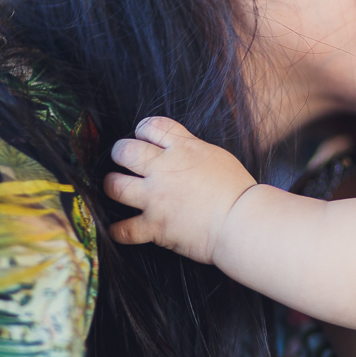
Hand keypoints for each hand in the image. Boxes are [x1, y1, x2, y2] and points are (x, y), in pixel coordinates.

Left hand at [104, 117, 255, 264]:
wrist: (243, 221)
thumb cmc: (238, 190)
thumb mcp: (216, 156)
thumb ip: (192, 150)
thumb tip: (179, 149)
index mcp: (184, 148)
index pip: (151, 126)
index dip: (142, 130)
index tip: (143, 139)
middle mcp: (165, 169)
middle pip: (124, 151)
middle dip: (120, 154)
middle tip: (123, 161)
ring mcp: (156, 198)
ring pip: (114, 186)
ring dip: (113, 187)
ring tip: (117, 188)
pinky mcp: (155, 226)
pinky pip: (123, 229)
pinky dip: (119, 231)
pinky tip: (119, 229)